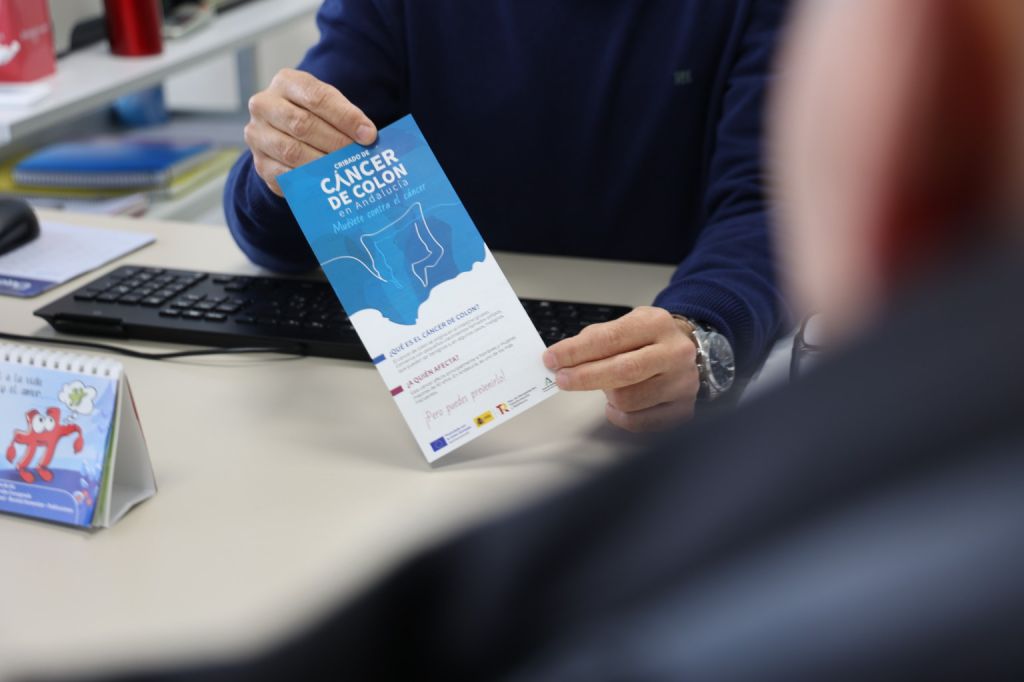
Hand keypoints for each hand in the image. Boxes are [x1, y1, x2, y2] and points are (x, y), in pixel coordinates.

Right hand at [244, 68, 377, 195]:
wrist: (283, 133)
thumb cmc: (313, 115)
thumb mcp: (328, 105)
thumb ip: (345, 116)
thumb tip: (367, 136)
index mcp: (286, 82)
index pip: (317, 97)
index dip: (345, 117)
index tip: (369, 135)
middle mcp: (265, 105)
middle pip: (302, 124)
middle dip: (336, 141)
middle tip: (358, 155)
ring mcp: (258, 135)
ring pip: (292, 151)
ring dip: (323, 163)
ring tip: (345, 169)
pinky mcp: (259, 163)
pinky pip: (284, 175)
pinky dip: (308, 180)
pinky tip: (327, 182)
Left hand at [542, 307, 699, 431]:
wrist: (684, 351)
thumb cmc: (649, 339)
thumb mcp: (626, 324)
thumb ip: (595, 339)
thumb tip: (561, 358)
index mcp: (657, 324)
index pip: (610, 339)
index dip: (576, 352)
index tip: (552, 359)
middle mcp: (675, 353)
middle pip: (621, 371)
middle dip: (584, 377)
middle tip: (561, 379)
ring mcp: (682, 383)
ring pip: (627, 400)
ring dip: (607, 395)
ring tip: (607, 386)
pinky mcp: (683, 409)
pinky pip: (638, 422)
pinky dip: (619, 415)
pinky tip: (617, 404)